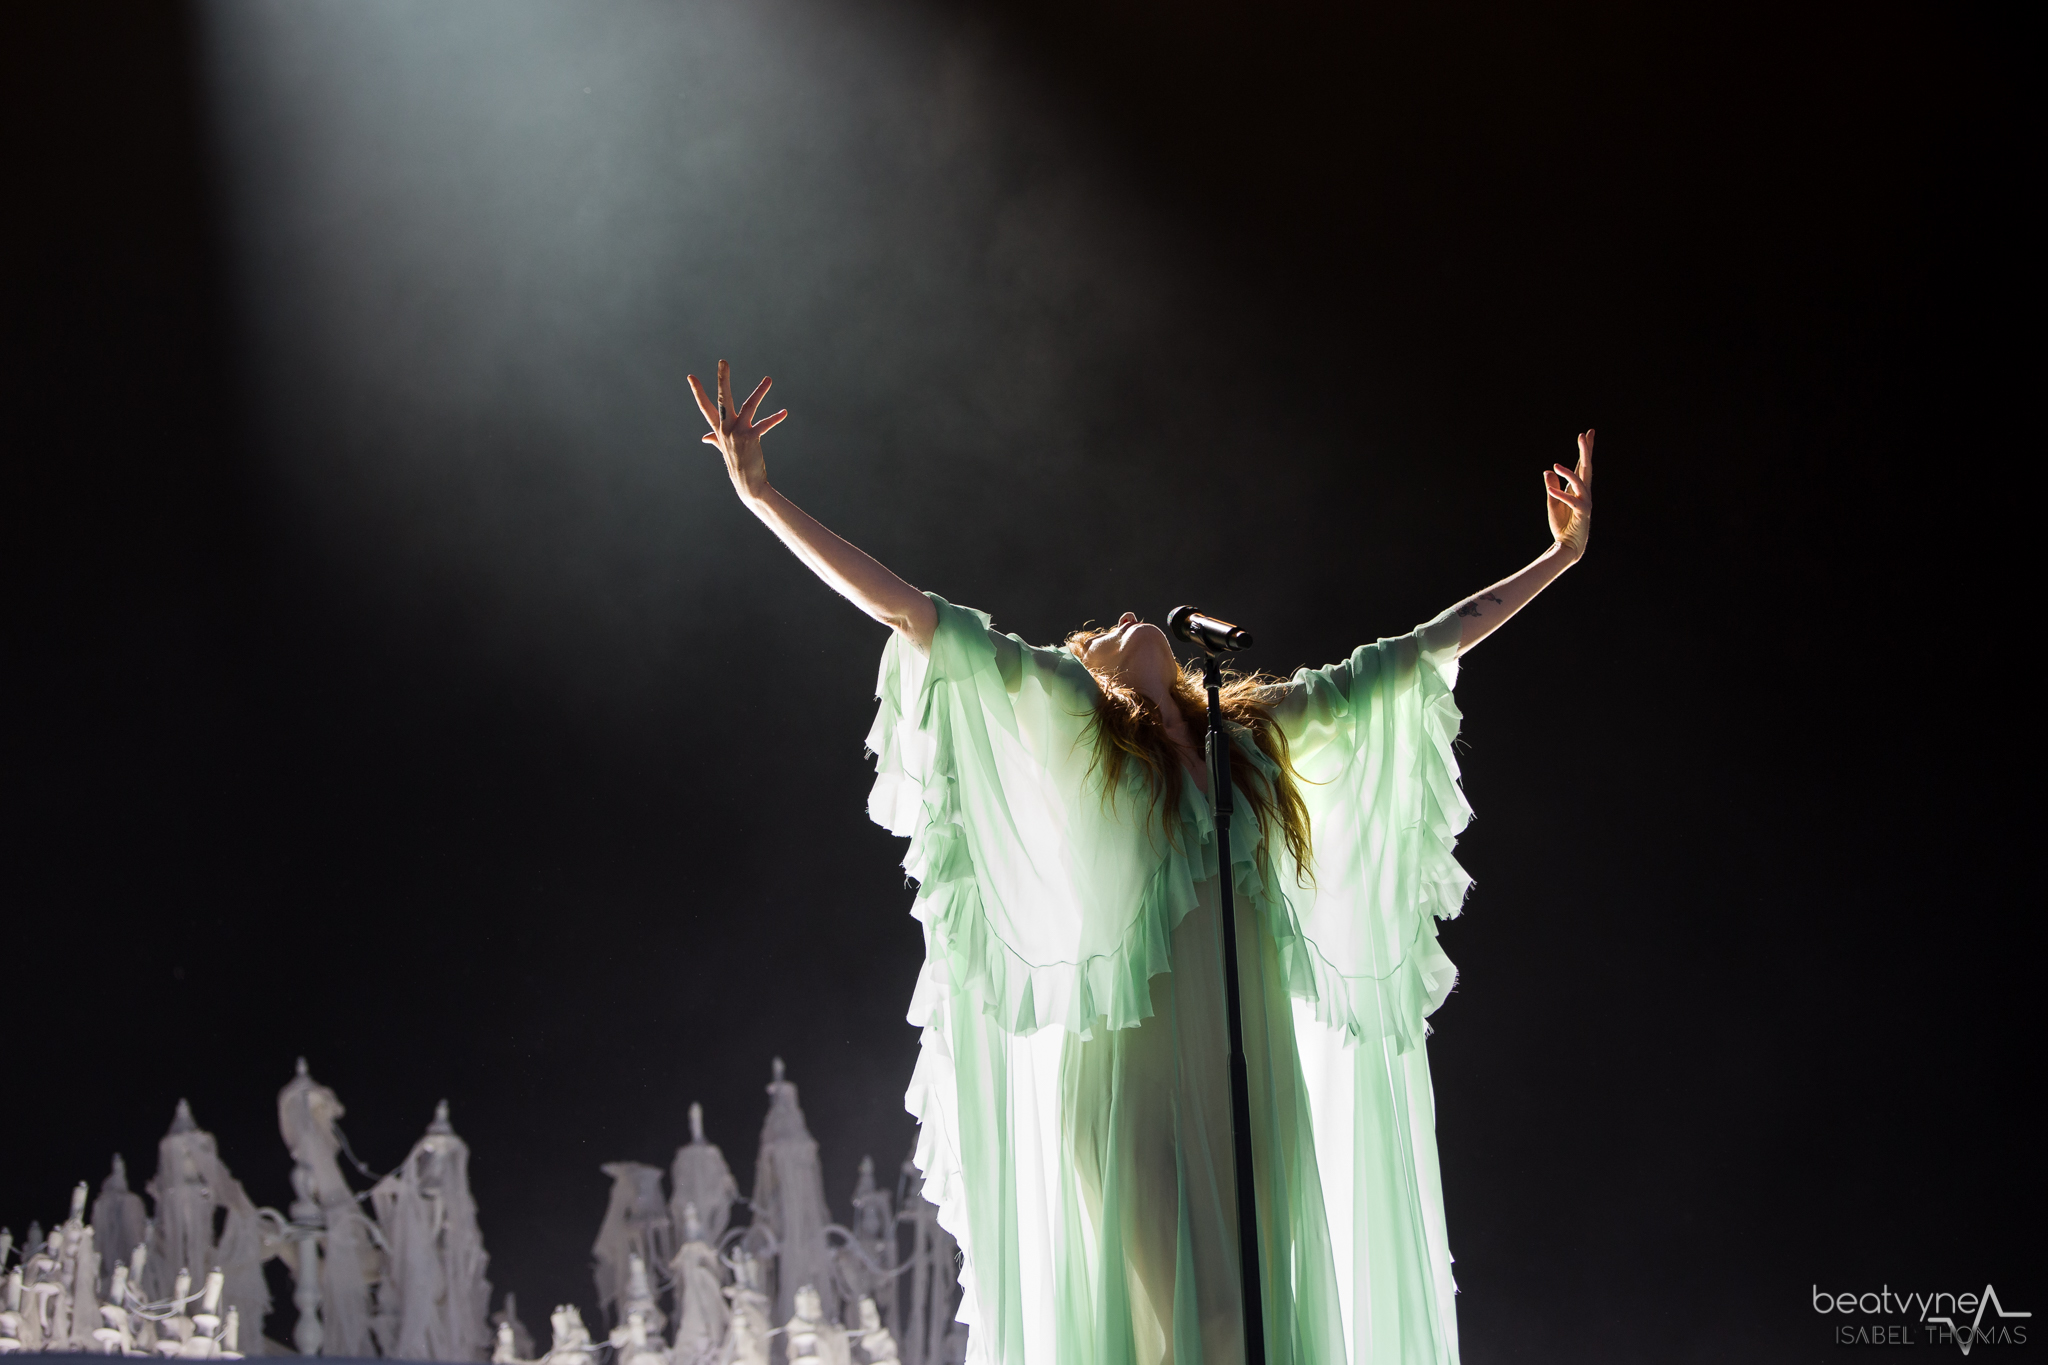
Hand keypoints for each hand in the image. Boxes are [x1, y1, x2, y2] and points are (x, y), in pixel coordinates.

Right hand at [688, 359, 787, 501]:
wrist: (746, 484)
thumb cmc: (737, 464)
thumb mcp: (724, 449)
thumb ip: (715, 439)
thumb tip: (704, 437)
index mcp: (719, 429)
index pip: (705, 407)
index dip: (697, 391)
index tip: (690, 376)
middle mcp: (725, 428)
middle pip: (723, 399)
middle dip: (723, 379)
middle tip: (723, 361)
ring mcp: (737, 432)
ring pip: (749, 406)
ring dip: (760, 391)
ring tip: (769, 379)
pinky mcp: (750, 438)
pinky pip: (764, 424)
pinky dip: (775, 418)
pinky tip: (784, 413)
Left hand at [1545, 429, 1593, 560]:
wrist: (1567, 546)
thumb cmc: (1561, 525)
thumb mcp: (1553, 502)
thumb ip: (1552, 486)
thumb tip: (1549, 471)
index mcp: (1578, 489)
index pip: (1582, 465)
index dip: (1585, 449)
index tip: (1588, 433)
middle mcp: (1584, 493)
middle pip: (1587, 468)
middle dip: (1586, 451)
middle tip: (1585, 434)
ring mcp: (1585, 503)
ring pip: (1580, 483)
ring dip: (1568, 473)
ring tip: (1555, 465)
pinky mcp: (1582, 514)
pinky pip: (1572, 501)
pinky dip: (1561, 495)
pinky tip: (1551, 490)